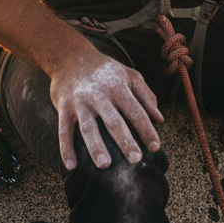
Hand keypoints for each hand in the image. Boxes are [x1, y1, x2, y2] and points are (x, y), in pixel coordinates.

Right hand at [49, 49, 163, 170]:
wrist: (71, 57)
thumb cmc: (106, 70)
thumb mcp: (129, 75)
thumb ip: (146, 96)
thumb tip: (160, 120)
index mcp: (118, 86)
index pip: (136, 111)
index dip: (147, 129)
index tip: (155, 147)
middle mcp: (99, 94)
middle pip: (114, 121)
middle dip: (125, 141)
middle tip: (136, 159)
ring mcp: (80, 102)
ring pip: (88, 127)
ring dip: (96, 147)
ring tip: (105, 165)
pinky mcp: (64, 107)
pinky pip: (64, 130)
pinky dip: (66, 148)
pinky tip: (72, 165)